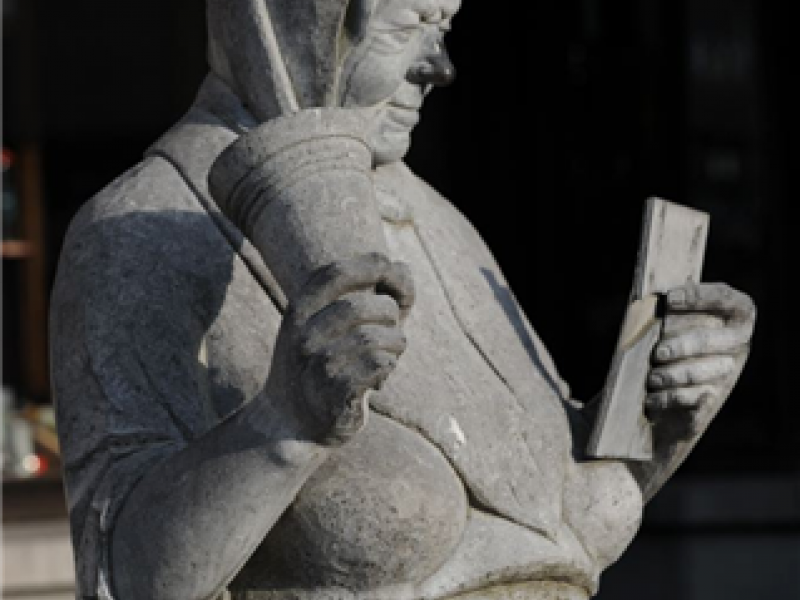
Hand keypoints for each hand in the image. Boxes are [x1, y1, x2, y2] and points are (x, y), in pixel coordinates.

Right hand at [267, 253, 413, 445]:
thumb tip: (403, 269)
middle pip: (363, 306)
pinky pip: (377, 367)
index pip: (334, 273)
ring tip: (388, 358)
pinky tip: (379, 380)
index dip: (368, 264)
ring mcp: (316, 365)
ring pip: (375, 339)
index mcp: (300, 311)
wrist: (292, 424)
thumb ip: (370, 293)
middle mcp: (303, 335)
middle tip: (391, 330)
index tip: (389, 266)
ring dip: (394, 346)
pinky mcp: (334, 394)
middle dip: (389, 315)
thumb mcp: (333, 325)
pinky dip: (387, 369)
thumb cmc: (326, 365)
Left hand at [645, 282, 755, 440]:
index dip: (698, 296)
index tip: (669, 298)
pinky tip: (651, 397)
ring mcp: (727, 372)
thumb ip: (670, 309)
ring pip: (696, 373)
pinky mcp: (711, 398)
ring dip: (670, 375)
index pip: (725, 298)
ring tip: (652, 378)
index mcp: (735, 314)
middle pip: (708, 340)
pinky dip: (666, 397)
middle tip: (658, 353)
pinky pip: (688, 397)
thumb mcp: (678, 319)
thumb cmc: (675, 338)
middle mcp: (737, 342)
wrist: (681, 389)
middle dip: (680, 346)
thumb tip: (649, 306)